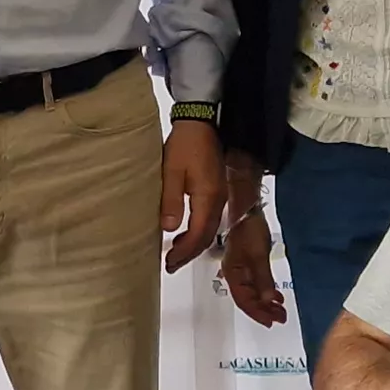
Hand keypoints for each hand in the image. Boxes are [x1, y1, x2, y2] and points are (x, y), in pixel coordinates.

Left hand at [157, 119, 227, 272]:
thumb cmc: (184, 145)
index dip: (184, 251)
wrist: (200, 124)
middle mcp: (219, 201)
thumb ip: (171, 200)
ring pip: (210, 230)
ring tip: (176, 255)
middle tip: (170, 265)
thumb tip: (169, 229)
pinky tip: (185, 234)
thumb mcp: (171, 172)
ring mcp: (220, 196)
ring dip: (194, 245)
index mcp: (208, 197)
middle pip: (207, 236)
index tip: (169, 262)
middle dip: (189, 253)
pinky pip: (210, 220)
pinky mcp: (217, 191)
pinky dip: (198, 233)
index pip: (198, 234)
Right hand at [216, 205, 286, 326]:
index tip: (272, 322)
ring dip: (266, 302)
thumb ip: (263, 279)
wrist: (247, 209)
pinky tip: (275, 294)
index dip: (257, 313)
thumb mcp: (258, 256)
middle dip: (264, 310)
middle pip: (248, 298)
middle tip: (281, 318)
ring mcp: (241, 268)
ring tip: (281, 309)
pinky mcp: (248, 262)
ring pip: (253, 292)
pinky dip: (266, 290)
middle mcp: (234, 274)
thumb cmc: (249, 230)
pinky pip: (256, 283)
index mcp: (232, 274)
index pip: (244, 300)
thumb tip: (267, 300)